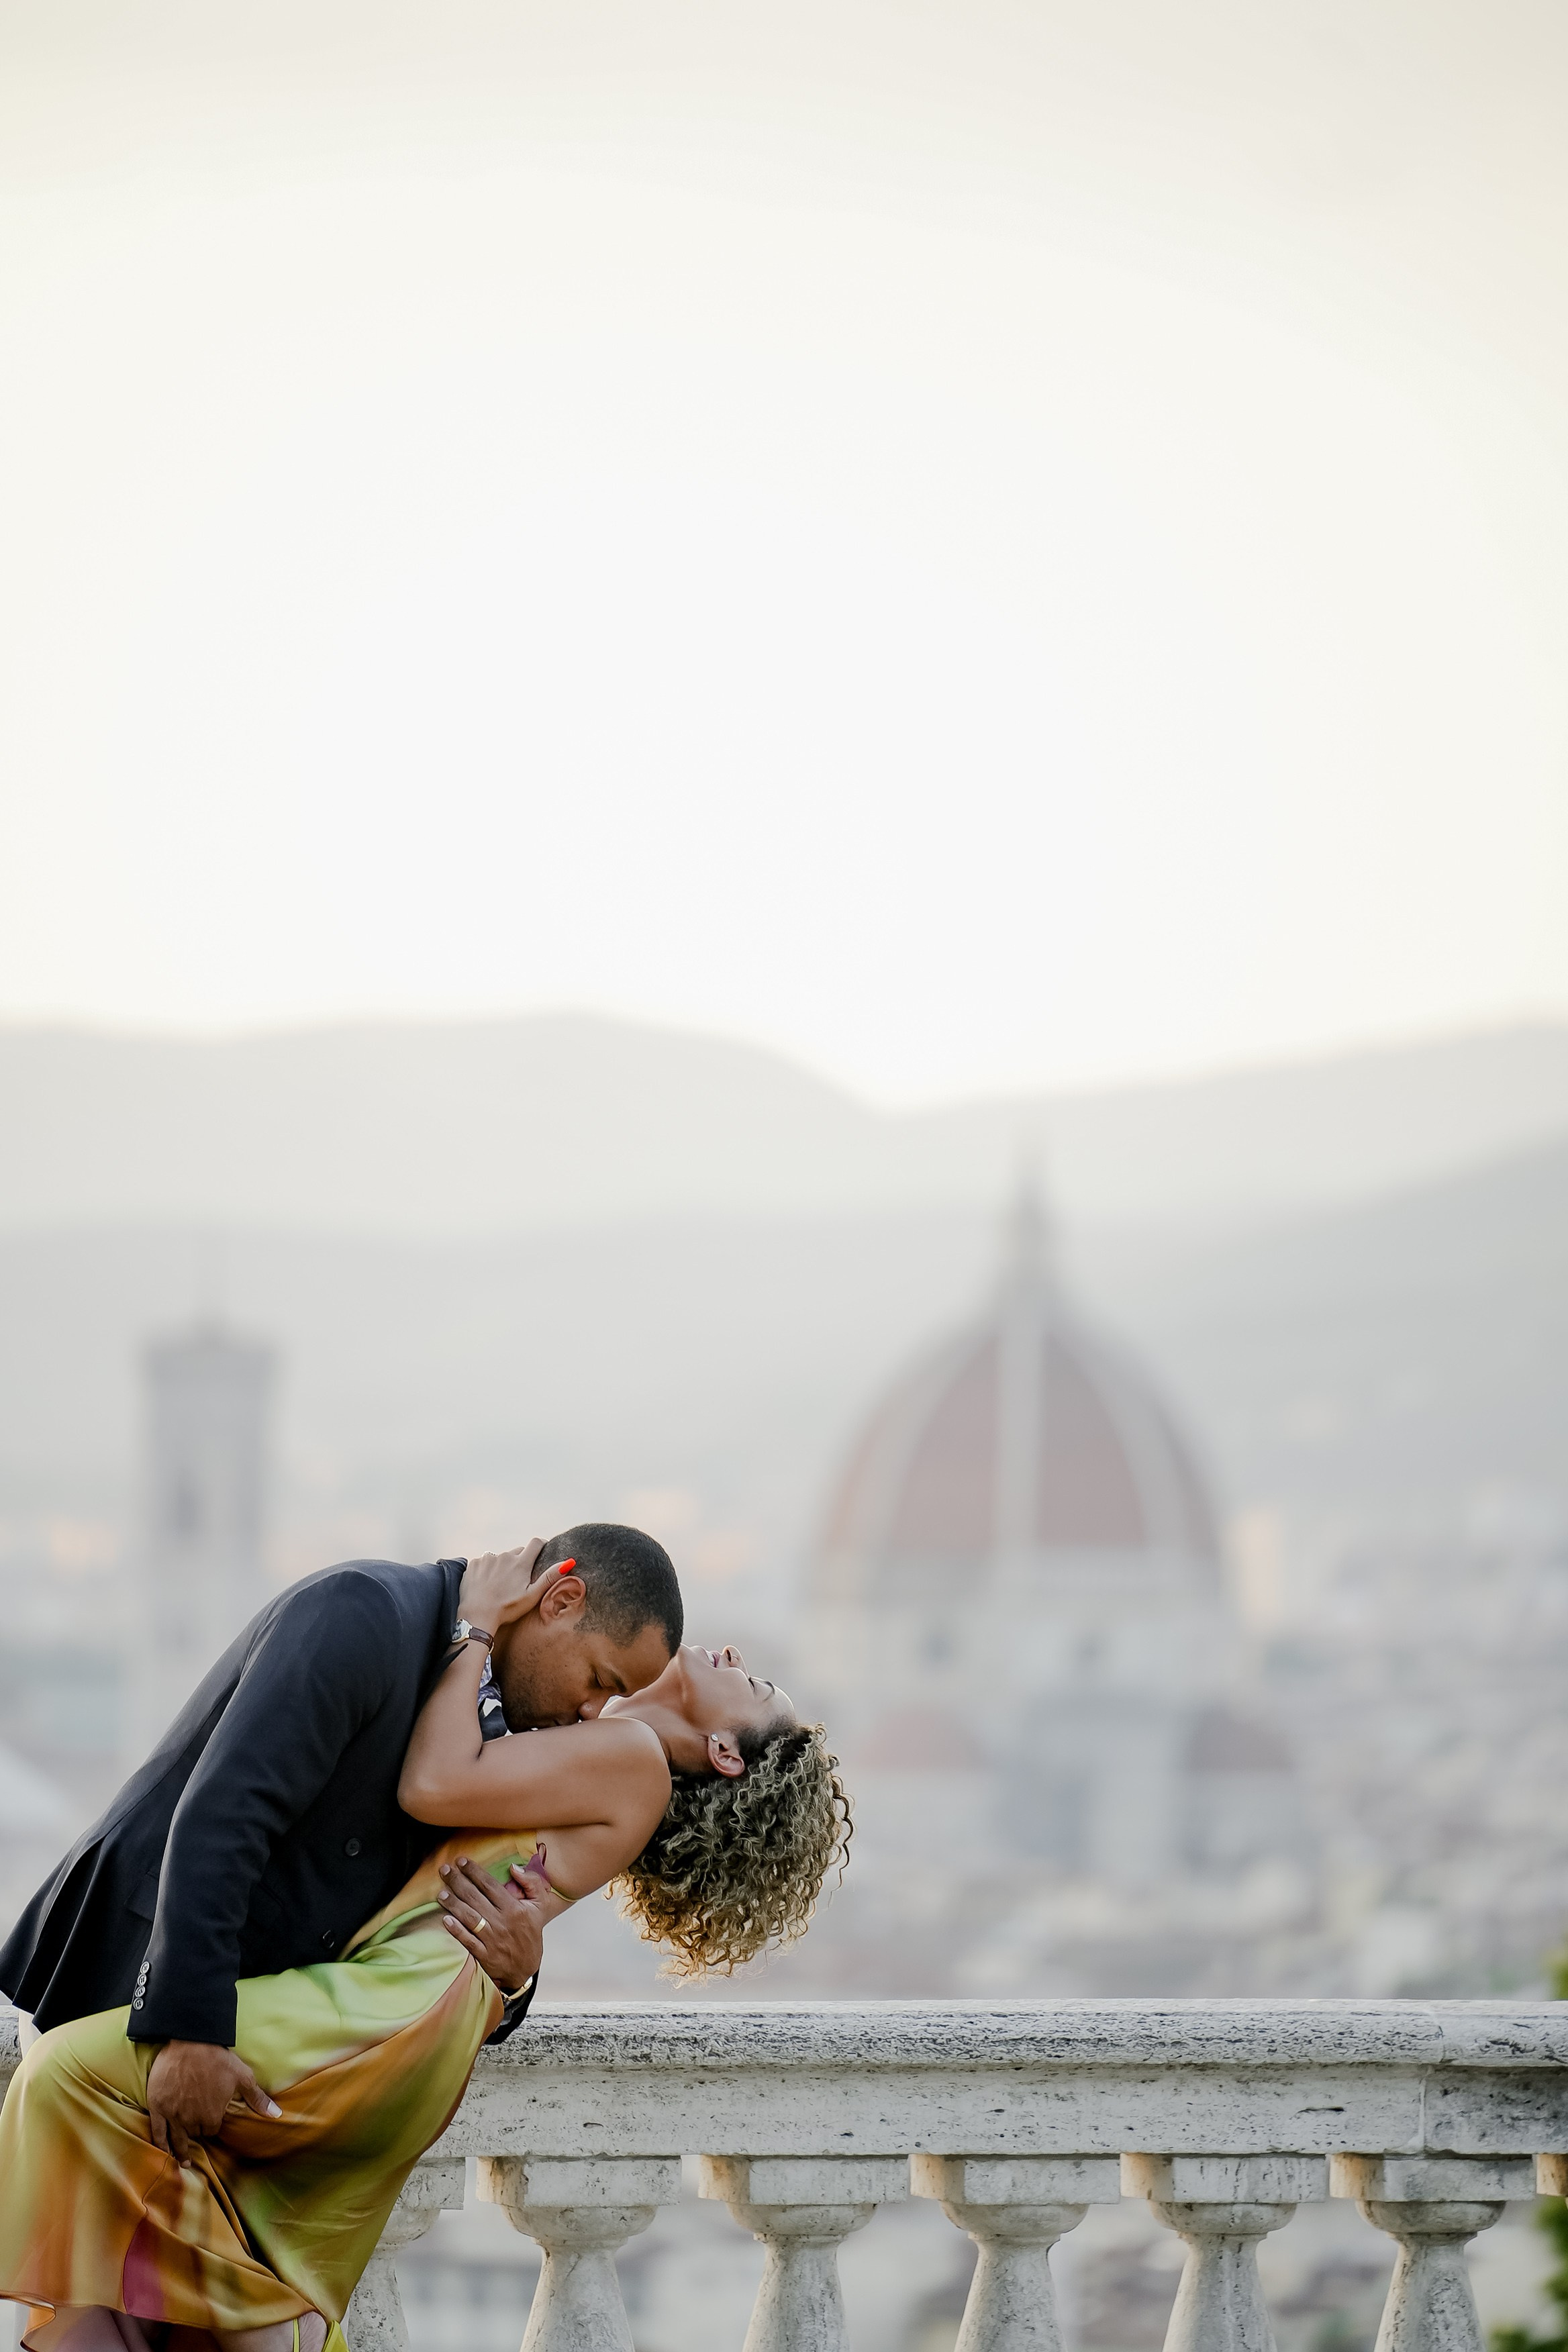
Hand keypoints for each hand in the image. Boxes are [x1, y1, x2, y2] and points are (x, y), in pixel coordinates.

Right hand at [146, 2039, 280, 2165]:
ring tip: (184, 2161)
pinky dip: (160, 2144)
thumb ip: (257, 2098)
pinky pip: (158, 2132)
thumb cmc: (218, 2058)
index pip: (212, 2130)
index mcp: (212, 2116)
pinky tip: (163, 2153)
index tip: (211, 2119)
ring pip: (177, 2138)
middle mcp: (192, 2119)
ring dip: (181, 2150)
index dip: (212, 2124)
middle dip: (197, 2130)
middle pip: (195, 2133)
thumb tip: (276, 2115)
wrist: (190, 2041)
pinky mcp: (158, 2107)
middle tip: (197, 2128)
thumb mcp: (242, 2076)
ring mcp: (173, 2114)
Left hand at [437, 1851, 550, 1994]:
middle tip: (444, 1870)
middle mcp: (501, 1922)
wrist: (527, 1969)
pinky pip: (467, 1941)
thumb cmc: (531, 1934)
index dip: (474, 1871)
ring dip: (453, 1904)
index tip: (461, 1861)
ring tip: (441, 1892)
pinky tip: (445, 1919)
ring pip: (469, 1917)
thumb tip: (514, 1867)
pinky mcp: (484, 1955)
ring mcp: (491, 1939)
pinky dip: (456, 1930)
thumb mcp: (540, 1906)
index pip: (489, 1885)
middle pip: (475, 1898)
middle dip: (458, 1881)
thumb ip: (531, 1882)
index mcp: (514, 1908)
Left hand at [458, 1539, 558, 1633]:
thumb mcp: (532, 1596)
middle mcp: (504, 1556)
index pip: (536, 1543)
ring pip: (500, 1557)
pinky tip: (486, 1584)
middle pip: (518, 1551)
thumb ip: (550, 1577)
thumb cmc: (507, 1609)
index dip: (541, 1545)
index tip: (542, 1551)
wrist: (477, 1617)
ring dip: (503, 1566)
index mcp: (521, 1563)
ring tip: (501, 1584)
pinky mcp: (474, 1564)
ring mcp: (487, 1559)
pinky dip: (487, 1570)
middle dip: (521, 1560)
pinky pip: (484, 1562)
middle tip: (518, 1579)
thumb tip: (569, 1562)